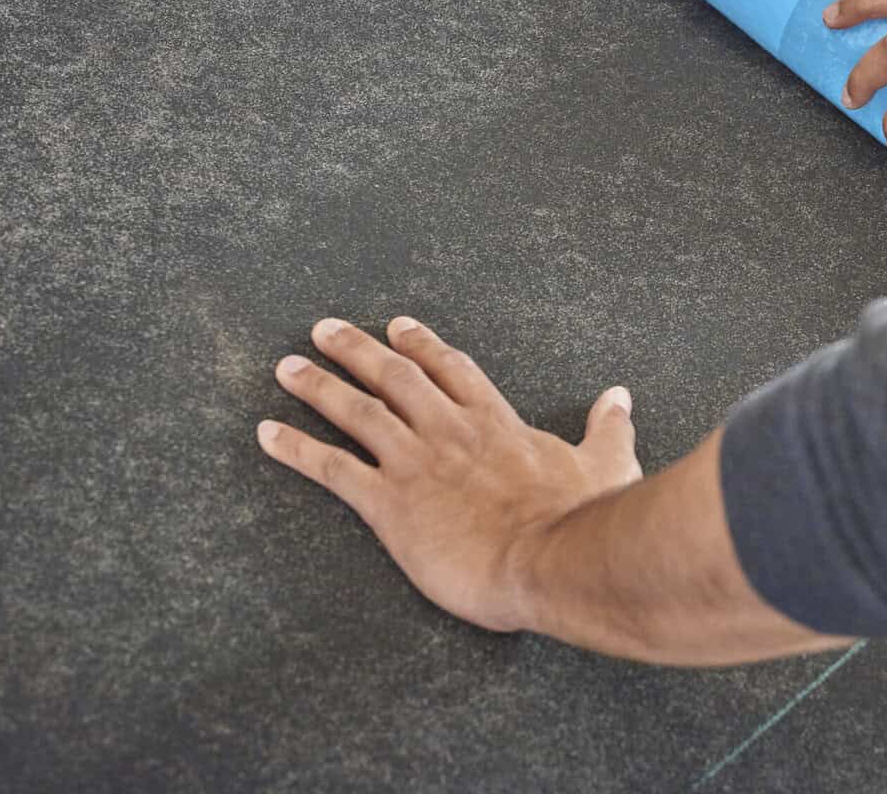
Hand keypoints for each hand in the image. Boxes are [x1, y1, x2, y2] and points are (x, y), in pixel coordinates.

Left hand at [257, 316, 640, 632]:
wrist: (550, 560)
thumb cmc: (582, 519)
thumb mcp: (606, 463)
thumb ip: (609, 427)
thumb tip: (620, 397)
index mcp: (496, 423)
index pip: (452, 370)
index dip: (423, 344)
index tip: (398, 326)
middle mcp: (450, 431)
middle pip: (395, 376)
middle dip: (356, 350)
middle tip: (324, 330)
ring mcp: (416, 463)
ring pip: (357, 411)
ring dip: (318, 386)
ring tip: (286, 368)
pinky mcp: (389, 504)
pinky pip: (332, 468)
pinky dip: (295, 448)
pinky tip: (267, 433)